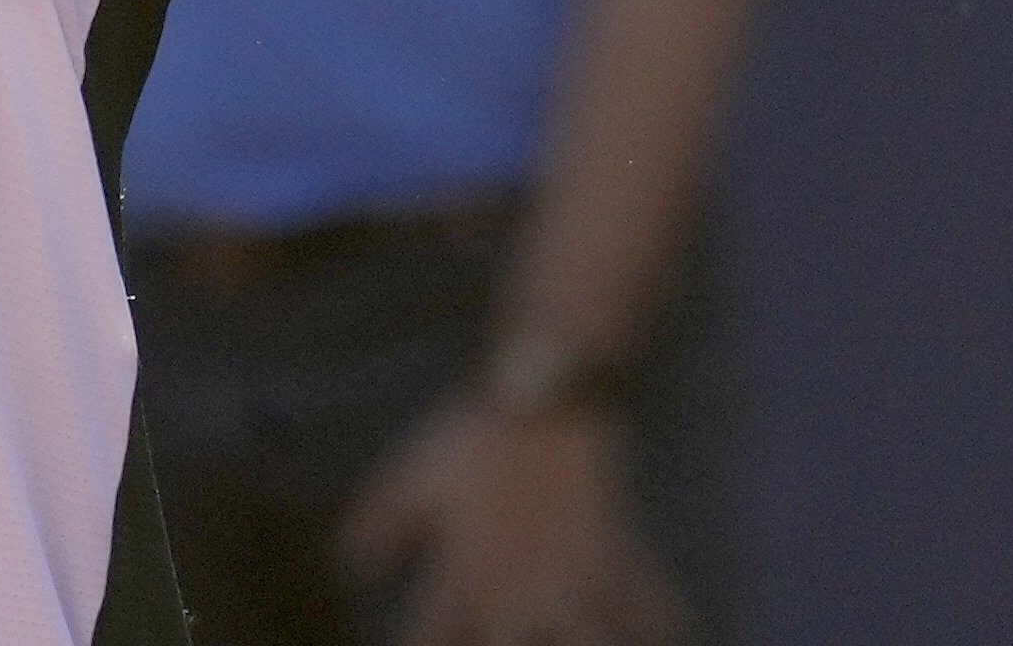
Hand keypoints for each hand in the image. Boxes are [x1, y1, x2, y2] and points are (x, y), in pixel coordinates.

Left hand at [338, 393, 688, 645]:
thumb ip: (381, 526)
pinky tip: (664, 629)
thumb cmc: (477, 437)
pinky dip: (657, 619)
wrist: (547, 392)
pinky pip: (645, 603)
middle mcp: (517, 585)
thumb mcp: (415, 477)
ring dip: (585, 642)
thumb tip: (348, 569)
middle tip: (506, 645)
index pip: (431, 638)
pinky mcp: (613, 555)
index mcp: (465, 573)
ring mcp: (570, 575)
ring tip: (579, 639)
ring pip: (585, 639)